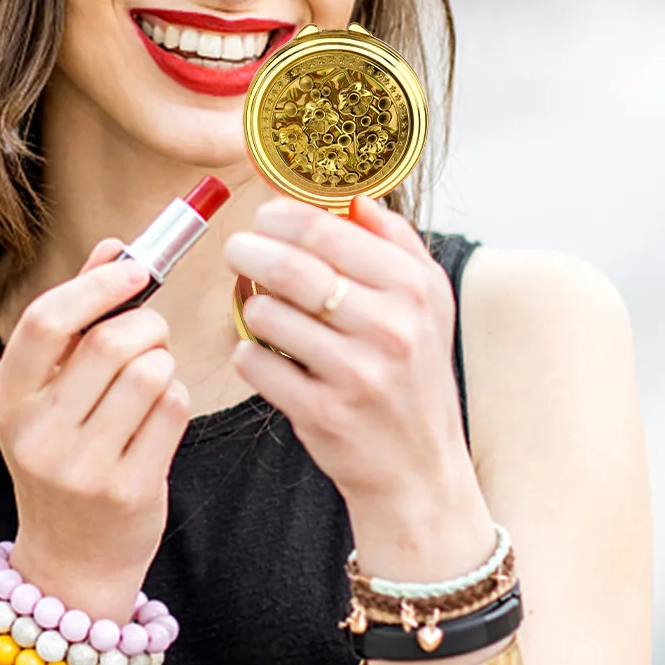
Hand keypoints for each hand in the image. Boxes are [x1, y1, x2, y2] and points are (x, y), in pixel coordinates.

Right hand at [0, 241, 190, 621]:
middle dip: (146, 325)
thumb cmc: (66, 459)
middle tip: (151, 334)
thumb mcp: (51, 394)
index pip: (45, 322)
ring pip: (149, 373)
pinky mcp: (128, 490)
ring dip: (163, 363)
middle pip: (110, 343)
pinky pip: (173, 410)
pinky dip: (176, 398)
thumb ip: (77, 319)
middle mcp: (36, 435)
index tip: (134, 269)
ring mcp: (81, 468)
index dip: (96, 286)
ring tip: (152, 380)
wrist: (70, 563)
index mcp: (6, 401)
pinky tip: (159, 416)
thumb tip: (113, 247)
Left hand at [222, 196, 492, 580]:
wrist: (418, 469)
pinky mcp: (323, 413)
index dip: (280, 216)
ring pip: (267, 314)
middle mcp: (392, 328)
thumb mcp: (427, 305)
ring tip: (259, 308)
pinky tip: (262, 355)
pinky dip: (248, 354)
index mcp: (415, 289)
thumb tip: (355, 196)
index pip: (327, 230)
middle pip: (291, 266)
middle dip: (248, 250)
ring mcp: (357, 373)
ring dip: (250, 306)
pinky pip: (257, 364)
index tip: (263, 217)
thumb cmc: (412, 376)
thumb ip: (395, 243)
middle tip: (238, 250)